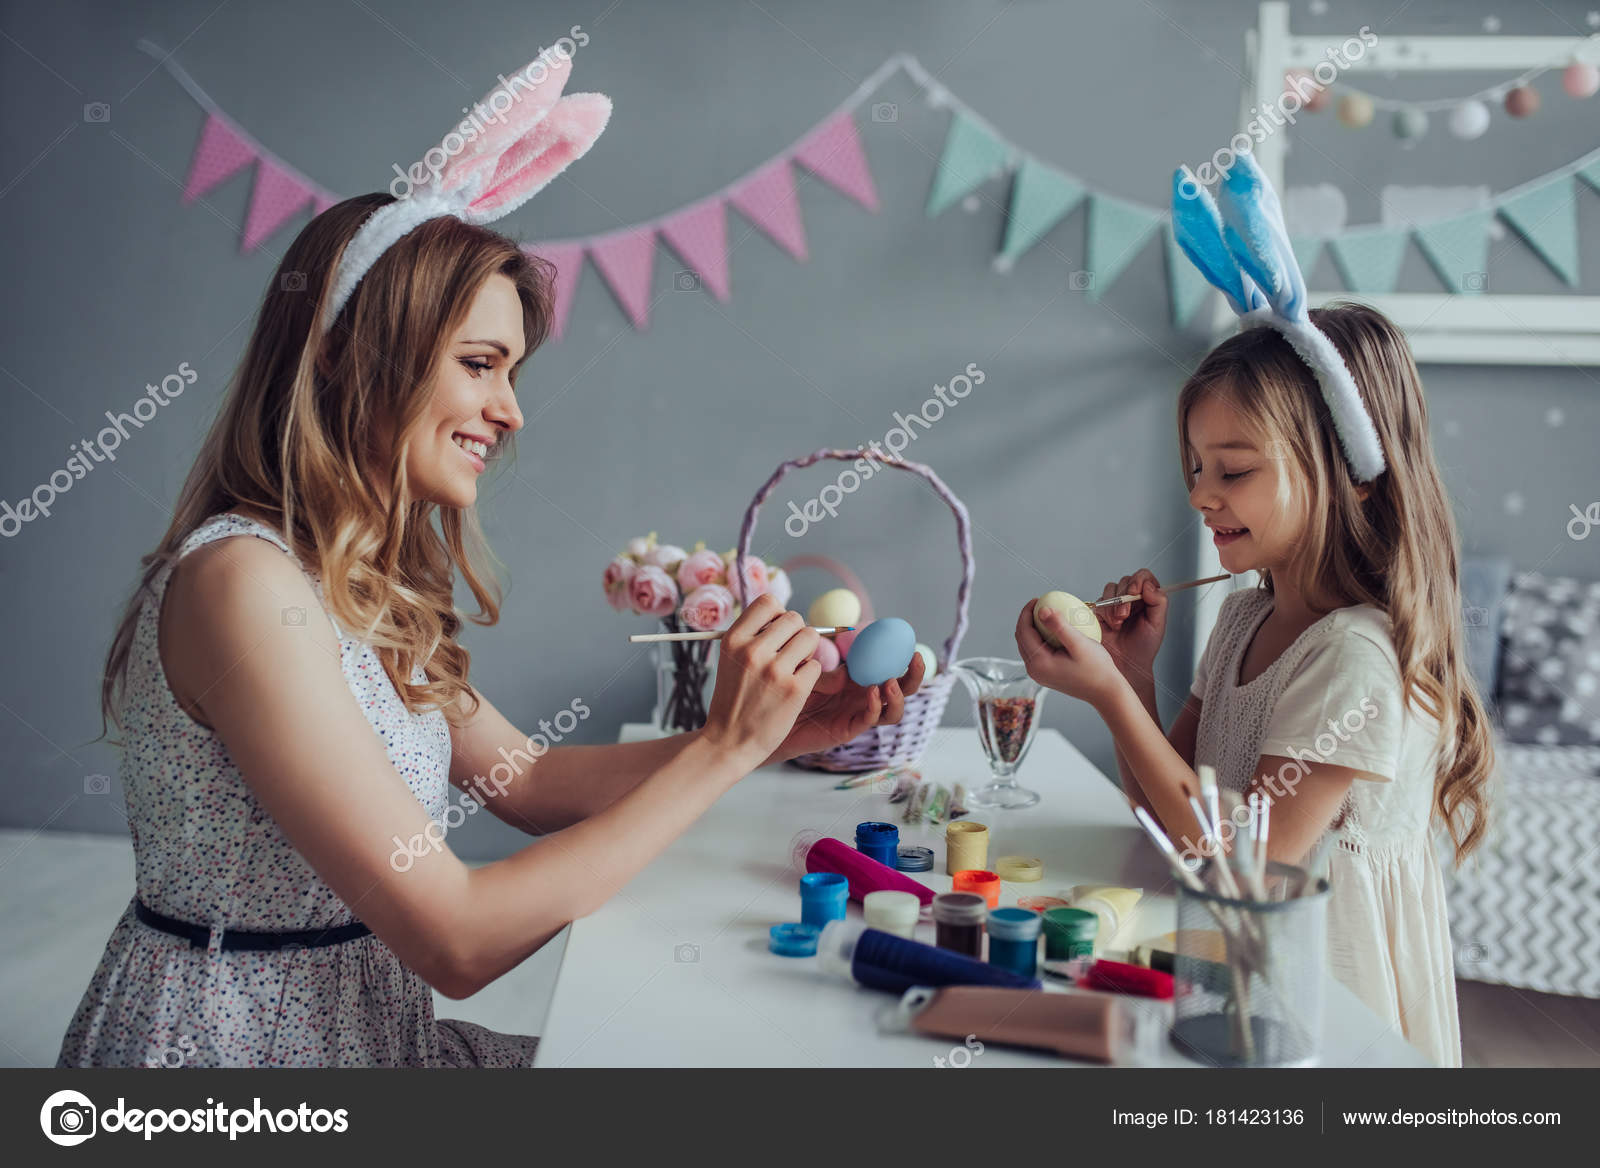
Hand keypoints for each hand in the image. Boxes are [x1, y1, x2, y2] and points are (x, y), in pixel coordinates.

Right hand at [701, 595, 823, 767]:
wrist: (729, 741)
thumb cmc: (733, 699)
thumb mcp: (730, 659)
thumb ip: (753, 635)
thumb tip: (785, 616)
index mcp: (734, 639)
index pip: (768, 602)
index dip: (778, 615)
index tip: (775, 633)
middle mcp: (752, 650)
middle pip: (794, 619)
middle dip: (796, 634)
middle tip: (786, 656)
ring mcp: (774, 670)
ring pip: (810, 638)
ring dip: (806, 653)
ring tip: (790, 671)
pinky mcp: (794, 689)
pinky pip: (816, 666)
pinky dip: (809, 676)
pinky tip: (792, 690)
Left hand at [766, 647, 926, 764]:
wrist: (771, 719)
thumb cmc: (788, 693)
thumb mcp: (811, 675)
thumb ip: (830, 673)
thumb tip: (850, 665)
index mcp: (858, 678)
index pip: (888, 667)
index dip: (902, 657)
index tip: (910, 642)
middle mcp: (863, 697)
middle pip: (900, 689)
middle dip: (913, 676)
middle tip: (914, 658)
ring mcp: (858, 714)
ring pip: (892, 710)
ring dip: (897, 696)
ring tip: (890, 682)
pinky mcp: (848, 729)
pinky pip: (869, 720)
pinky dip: (876, 706)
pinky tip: (873, 693)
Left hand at [1016, 598, 1126, 709]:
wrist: (1106, 693)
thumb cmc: (1097, 668)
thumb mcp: (1079, 644)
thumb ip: (1059, 626)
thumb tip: (1042, 609)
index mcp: (1038, 663)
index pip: (1023, 631)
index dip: (1027, 612)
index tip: (1037, 598)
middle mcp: (1034, 670)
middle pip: (1021, 638)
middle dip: (1027, 618)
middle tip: (1040, 602)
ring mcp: (1039, 674)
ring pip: (1028, 644)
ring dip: (1033, 627)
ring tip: (1046, 613)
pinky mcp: (1046, 674)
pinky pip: (1037, 651)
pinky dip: (1040, 637)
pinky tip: (1054, 628)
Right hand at [1095, 569, 1166, 682]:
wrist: (1126, 665)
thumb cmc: (1144, 647)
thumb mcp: (1158, 624)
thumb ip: (1158, 602)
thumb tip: (1149, 585)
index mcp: (1147, 598)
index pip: (1143, 576)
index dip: (1139, 580)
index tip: (1136, 592)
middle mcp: (1130, 598)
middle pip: (1125, 580)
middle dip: (1124, 597)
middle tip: (1125, 615)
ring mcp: (1114, 603)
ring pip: (1110, 588)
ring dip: (1114, 604)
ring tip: (1118, 623)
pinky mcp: (1099, 611)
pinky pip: (1099, 601)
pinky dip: (1105, 612)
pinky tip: (1111, 625)